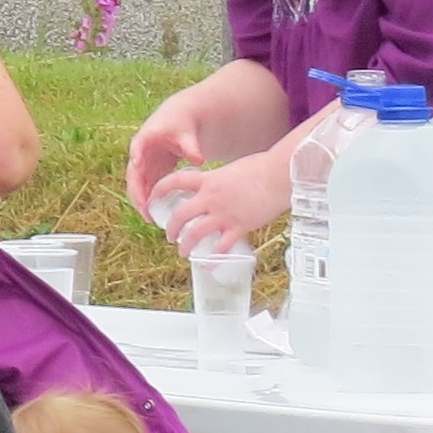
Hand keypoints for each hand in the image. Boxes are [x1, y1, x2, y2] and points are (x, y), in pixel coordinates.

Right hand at [125, 89, 208, 214]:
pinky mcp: (151, 171)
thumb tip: (200, 160)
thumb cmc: (181, 124)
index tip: (137, 164)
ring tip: (149, 218)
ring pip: (138, 185)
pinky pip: (147, 187)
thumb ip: (191, 147)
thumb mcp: (186, 134)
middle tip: (145, 210)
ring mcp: (144, 163)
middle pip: (134, 175)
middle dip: (137, 193)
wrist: (179, 120)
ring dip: (142, 201)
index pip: (137, 146)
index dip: (136, 155)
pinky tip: (156, 213)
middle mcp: (140, 153)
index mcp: (146, 137)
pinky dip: (149, 199)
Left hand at [162, 149, 287, 257]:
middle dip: (171, 228)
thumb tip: (216, 185)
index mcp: (208, 180)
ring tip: (183, 252)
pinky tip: (209, 264)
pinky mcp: (239, 227)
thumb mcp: (231, 170)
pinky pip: (221, 247)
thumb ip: (219, 180)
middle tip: (169, 235)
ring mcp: (223, 214)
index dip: (158, 191)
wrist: (280, 174)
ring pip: (195, 233)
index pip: (174, 182)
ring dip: (185, 245)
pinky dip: (213, 258)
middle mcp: (210, 198)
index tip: (152, 199)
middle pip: (180, 215)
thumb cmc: (262, 167)